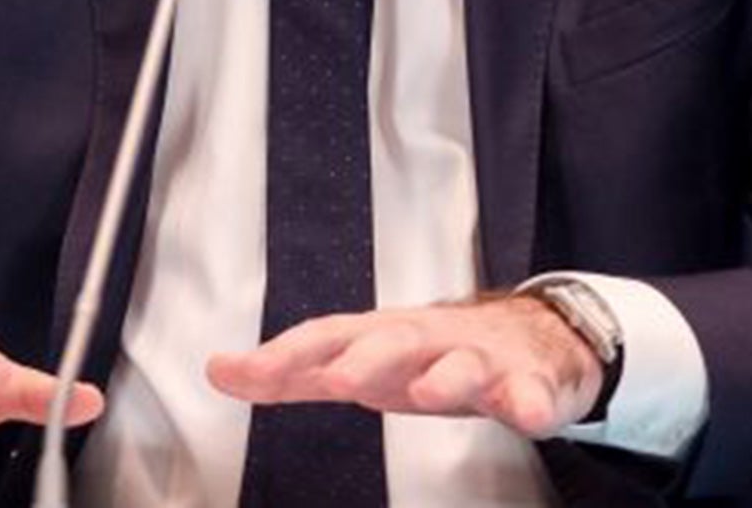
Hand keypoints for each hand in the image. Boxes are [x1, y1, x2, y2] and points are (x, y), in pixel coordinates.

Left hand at [206, 297, 601, 437]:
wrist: (532, 335)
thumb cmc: (433, 353)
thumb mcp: (361, 361)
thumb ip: (293, 372)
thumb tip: (219, 371)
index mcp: (383, 336)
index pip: (328, 336)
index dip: (287, 354)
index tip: (241, 371)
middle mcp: (429, 340)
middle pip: (396, 340)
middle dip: (367, 357)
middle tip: (339, 379)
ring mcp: (481, 359)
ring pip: (464, 365)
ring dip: (446, 377)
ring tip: (428, 392)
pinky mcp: (529, 383)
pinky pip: (532, 393)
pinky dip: (532, 402)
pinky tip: (530, 415)